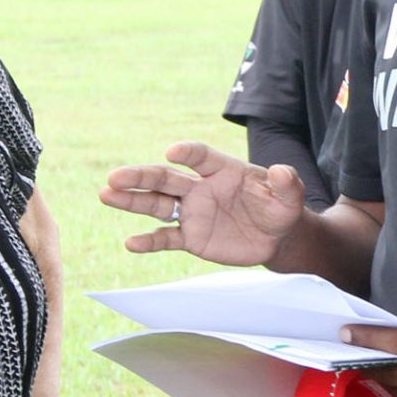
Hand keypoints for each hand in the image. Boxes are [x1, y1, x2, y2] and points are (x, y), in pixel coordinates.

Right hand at [101, 143, 304, 266]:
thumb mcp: (290, 197)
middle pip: (166, 178)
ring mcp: (192, 212)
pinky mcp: (191, 237)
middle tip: (115, 177)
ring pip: (157, 204)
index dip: (188, 154)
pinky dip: (149, 241)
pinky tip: (130, 244)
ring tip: (106, 195)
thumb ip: (287, 184)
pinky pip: (166, 238)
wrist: (276, 236)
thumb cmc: (281, 208)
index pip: (200, 157)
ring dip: (132, 200)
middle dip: (141, 176)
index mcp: (222, 170)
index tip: (173, 152)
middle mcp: (200, 188)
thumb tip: (282, 172)